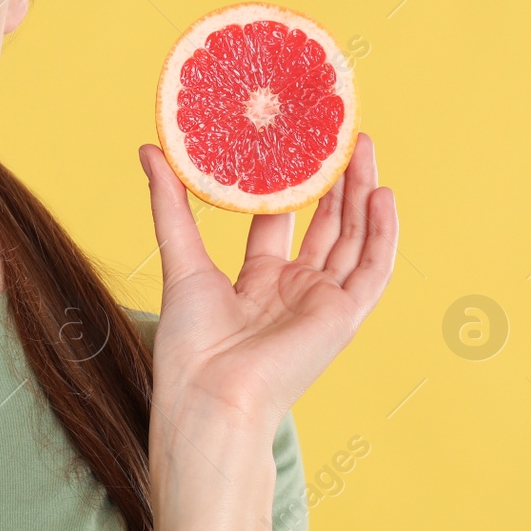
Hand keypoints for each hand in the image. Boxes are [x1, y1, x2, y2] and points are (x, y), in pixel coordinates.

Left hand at [137, 132, 397, 437]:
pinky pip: (372, 269)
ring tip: (361, 146)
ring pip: (352, 239)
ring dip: (360, 193)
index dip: (286, 186)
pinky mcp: (343, 316)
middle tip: (334, 135)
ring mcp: (321, 304)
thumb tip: (148, 151)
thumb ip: (170, 205)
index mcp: (256, 284)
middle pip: (322, 226)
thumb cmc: (190, 344)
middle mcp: (294, 292)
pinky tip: (382, 193)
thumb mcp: (181, 260)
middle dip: (332, 181)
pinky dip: (382, 232)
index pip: (278, 224)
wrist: (210, 396)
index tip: (286, 144)